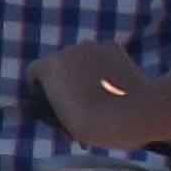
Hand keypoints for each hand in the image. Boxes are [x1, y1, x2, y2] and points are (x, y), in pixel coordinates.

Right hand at [30, 43, 150, 149]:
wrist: (136, 113)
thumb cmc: (96, 124)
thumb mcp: (65, 124)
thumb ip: (52, 110)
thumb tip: (52, 107)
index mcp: (50, 67)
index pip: (34, 73)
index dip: (40, 90)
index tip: (53, 108)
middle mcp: (68, 50)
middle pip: (59, 65)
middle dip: (65, 81)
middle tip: (79, 106)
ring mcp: (93, 46)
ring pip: (81, 60)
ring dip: (85, 73)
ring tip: (101, 97)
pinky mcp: (114, 47)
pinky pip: (102, 57)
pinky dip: (104, 68)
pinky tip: (115, 86)